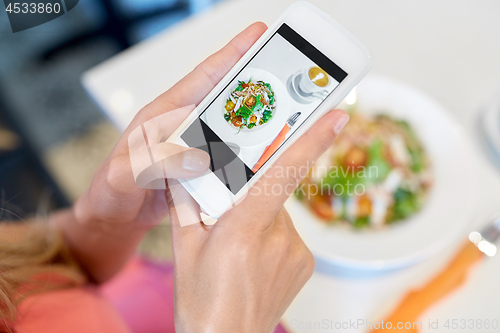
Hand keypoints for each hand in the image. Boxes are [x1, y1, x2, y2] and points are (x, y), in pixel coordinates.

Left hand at [60, 22, 270, 282]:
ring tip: (287, 111)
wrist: (113, 217)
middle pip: (224, 96)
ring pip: (230, 124)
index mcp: (163, 115)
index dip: (231, 56)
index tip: (257, 35)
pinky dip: (247, 149)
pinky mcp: (199, 164)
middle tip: (286, 74)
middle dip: (254, 82)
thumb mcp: (123, 176)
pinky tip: (266, 152)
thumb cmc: (109, 193)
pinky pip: (228, 151)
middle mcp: (181, 124)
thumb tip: (198, 157)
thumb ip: (154, 163)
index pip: (202, 79)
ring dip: (255, 118)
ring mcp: (191, 144)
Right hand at [169, 106, 347, 332]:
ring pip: (278, 213)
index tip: (335, 116)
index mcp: (244, 230)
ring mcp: (297, 253)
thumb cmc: (204, 303)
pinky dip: (271, 235)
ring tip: (237, 248)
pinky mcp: (305, 264)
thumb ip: (185, 204)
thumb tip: (181, 172)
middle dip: (249, 195)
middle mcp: (279, 239)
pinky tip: (254, 257)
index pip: (282, 173)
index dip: (311, 140)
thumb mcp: (185, 248)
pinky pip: (288, 233)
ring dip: (259, 217)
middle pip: (271, 192)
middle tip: (227, 219)